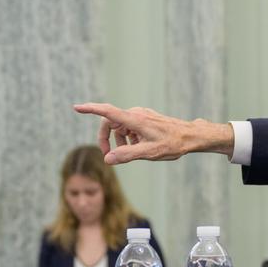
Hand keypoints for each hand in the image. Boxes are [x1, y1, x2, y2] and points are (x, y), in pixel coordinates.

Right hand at [73, 103, 234, 164]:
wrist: (190, 136)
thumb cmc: (172, 144)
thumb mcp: (149, 153)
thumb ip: (127, 155)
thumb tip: (107, 159)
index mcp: (135, 120)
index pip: (108, 112)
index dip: (91, 109)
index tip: (76, 107)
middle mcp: (136, 114)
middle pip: (110, 122)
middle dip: (106, 138)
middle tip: (109, 156)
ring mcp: (140, 115)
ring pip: (119, 126)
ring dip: (119, 140)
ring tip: (131, 153)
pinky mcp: (145, 118)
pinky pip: (129, 127)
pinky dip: (128, 138)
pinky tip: (139, 147)